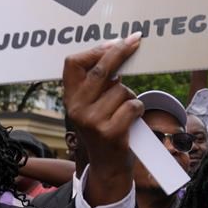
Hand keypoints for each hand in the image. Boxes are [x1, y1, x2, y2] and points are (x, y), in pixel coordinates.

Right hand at [62, 35, 143, 205]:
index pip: (73, 63)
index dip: (95, 50)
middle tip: (136, 40)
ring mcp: (92, 121)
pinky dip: (138, 109)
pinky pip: (133, 105)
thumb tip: (115, 48)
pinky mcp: (110, 132)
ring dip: (130, 96)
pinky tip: (131, 121)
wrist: (107, 167)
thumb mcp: (92, 107)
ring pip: (122, 90)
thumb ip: (97, 84)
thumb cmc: (104, 130)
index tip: (115, 41)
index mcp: (70, 99)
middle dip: (120, 53)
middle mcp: (77, 108)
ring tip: (123, 112)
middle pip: (101, 71)